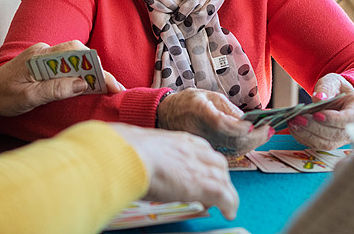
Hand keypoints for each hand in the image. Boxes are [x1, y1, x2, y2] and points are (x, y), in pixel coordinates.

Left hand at [0, 40, 124, 116]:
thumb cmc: (4, 96)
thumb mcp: (29, 98)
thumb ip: (55, 89)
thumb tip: (82, 84)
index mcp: (40, 57)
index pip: (75, 53)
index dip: (95, 67)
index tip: (111, 83)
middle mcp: (44, 51)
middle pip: (79, 53)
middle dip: (97, 69)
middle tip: (112, 88)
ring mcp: (45, 55)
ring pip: (75, 58)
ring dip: (90, 72)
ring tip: (104, 88)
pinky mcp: (45, 62)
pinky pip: (68, 64)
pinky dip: (80, 73)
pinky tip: (87, 84)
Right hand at [111, 123, 238, 219]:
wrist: (127, 154)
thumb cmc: (123, 150)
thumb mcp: (139, 147)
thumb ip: (144, 153)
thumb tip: (131, 161)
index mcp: (177, 140)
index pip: (202, 150)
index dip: (207, 163)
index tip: (206, 172)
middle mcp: (191, 150)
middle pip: (217, 163)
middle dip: (221, 176)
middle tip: (220, 189)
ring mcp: (197, 166)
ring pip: (223, 178)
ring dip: (227, 192)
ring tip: (227, 205)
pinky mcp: (200, 184)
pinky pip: (223, 195)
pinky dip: (229, 204)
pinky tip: (229, 213)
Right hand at [156, 88, 270, 155]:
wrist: (165, 116)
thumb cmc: (188, 103)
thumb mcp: (208, 96)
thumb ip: (228, 109)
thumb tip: (248, 121)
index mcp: (200, 111)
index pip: (222, 123)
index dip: (239, 127)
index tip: (254, 125)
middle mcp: (201, 131)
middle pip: (232, 141)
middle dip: (255, 137)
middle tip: (269, 129)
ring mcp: (203, 144)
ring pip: (233, 150)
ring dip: (253, 142)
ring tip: (266, 133)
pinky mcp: (205, 152)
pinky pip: (228, 153)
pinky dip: (244, 147)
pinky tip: (253, 139)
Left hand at [287, 73, 353, 149]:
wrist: (339, 97)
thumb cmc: (337, 89)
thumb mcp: (334, 81)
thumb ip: (327, 87)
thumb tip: (319, 98)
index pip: (347, 119)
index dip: (332, 119)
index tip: (316, 114)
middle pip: (335, 134)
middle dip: (315, 127)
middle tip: (298, 118)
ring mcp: (343, 138)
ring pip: (326, 143)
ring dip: (307, 135)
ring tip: (293, 123)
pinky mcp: (332, 143)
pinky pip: (318, 145)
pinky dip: (304, 138)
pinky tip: (294, 128)